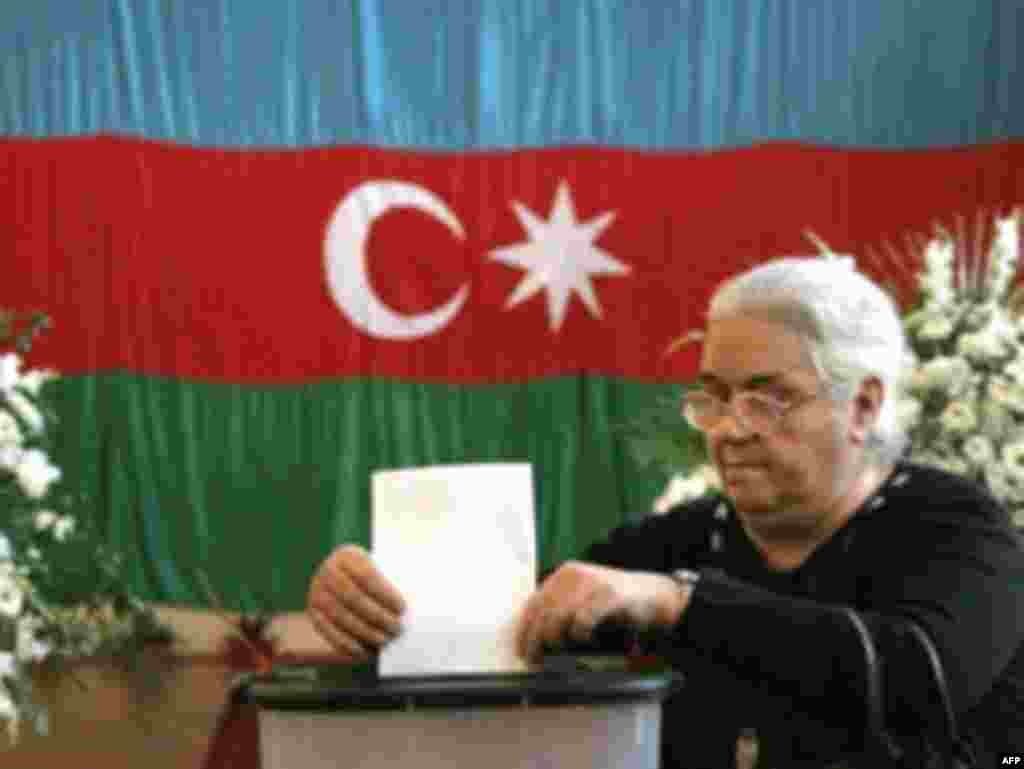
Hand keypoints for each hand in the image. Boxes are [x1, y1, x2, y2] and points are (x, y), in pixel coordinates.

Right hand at [307, 544, 406, 662]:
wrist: (345, 577)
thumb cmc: (376, 575)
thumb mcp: (383, 566)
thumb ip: (396, 577)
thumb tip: (415, 597)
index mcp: (347, 554)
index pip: (367, 575)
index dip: (385, 593)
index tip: (403, 608)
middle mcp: (327, 570)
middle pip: (354, 598)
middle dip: (378, 616)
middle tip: (398, 629)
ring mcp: (317, 591)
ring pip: (341, 616)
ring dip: (365, 632)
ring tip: (386, 640)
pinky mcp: (313, 611)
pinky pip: (329, 631)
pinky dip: (348, 644)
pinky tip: (365, 652)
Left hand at [515, 561, 690, 661]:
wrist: (655, 593)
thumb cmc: (616, 604)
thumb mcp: (584, 600)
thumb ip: (562, 611)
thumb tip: (535, 642)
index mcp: (564, 575)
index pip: (534, 602)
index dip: (524, 628)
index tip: (520, 650)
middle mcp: (574, 575)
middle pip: (542, 610)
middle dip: (534, 639)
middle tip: (533, 660)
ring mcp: (592, 583)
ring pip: (557, 615)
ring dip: (552, 640)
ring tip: (553, 656)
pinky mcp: (609, 595)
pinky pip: (583, 618)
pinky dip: (578, 634)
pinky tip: (583, 640)